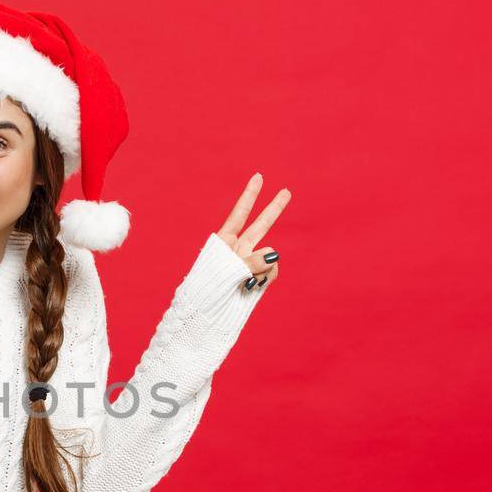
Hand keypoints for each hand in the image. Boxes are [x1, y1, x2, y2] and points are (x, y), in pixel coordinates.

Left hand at [213, 172, 288, 290]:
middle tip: (286, 191)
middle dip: (274, 209)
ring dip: (260, 267)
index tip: (258, 177)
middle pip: (260, 225)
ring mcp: (250, 264)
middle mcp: (238, 250)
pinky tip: (252, 286)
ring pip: (269, 255)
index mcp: (224, 242)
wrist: (205, 314)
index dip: (249, 196)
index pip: (239, 214)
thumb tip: (275, 256)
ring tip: (244, 281)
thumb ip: (252, 261)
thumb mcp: (227, 271)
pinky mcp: (259, 278)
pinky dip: (264, 278)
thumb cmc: (208, 290)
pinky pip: (272, 271)